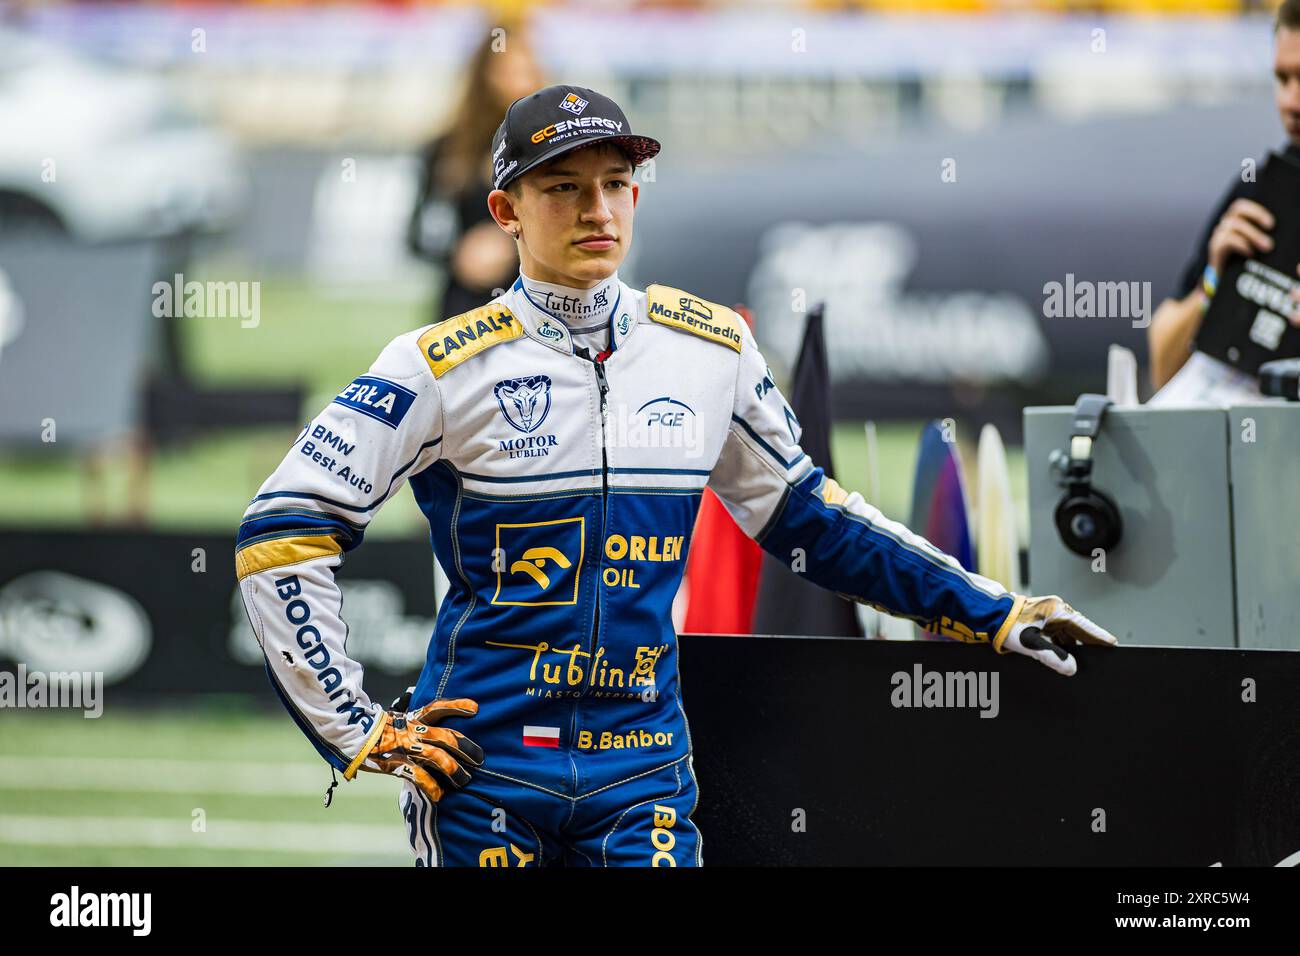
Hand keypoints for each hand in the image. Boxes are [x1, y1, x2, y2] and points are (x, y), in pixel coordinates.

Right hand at [346, 697, 482, 801]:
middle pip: (445, 736)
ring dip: (453, 769)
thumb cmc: (373, 730)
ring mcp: (404, 747)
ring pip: (436, 756)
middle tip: (480, 758)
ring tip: (465, 780)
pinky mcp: (395, 763)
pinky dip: (431, 786)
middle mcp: (412, 731)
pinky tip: (440, 795)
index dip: (457, 707)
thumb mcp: (395, 720)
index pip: (437, 708)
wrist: (347, 734)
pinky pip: (418, 776)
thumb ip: (412, 722)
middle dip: (465, 747)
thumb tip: (428, 724)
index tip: (475, 708)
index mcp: (412, 718)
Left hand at [996, 595, 1116, 676]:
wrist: (988, 614)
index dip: (1100, 638)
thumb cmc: (1007, 626)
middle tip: (1097, 661)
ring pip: (1068, 633)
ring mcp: (1049, 613)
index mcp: (1058, 611)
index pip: (1086, 627)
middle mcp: (1057, 609)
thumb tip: (1072, 668)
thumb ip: (1053, 657)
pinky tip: (1060, 657)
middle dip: (1086, 646)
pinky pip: (1058, 633)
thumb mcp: (1031, 644)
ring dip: (1070, 647)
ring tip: (1078, 663)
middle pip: (1079, 631)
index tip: (1113, 646)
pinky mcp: (1042, 618)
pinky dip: (1060, 644)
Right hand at [1207, 198, 1273, 275]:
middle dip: (1256, 215)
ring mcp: (1217, 236)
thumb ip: (1259, 236)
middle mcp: (1224, 226)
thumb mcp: (1253, 246)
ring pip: (1232, 223)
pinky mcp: (1214, 248)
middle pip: (1236, 208)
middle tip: (1271, 227)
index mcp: (1234, 222)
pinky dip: (1241, 244)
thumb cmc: (1242, 264)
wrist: (1224, 285)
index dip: (1256, 210)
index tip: (1271, 223)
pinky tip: (1250, 253)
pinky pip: (1226, 239)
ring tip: (1267, 246)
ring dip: (1253, 233)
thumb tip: (1275, 230)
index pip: (1240, 206)